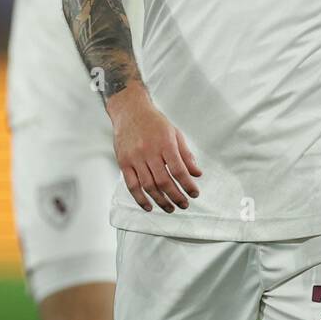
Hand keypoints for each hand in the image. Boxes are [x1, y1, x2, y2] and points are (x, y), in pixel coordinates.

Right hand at [107, 86, 200, 212]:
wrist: (130, 111)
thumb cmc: (154, 122)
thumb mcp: (175, 133)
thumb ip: (186, 154)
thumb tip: (197, 173)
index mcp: (165, 143)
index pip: (178, 170)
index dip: (187, 184)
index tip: (194, 193)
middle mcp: (149, 151)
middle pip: (164, 181)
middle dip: (176, 196)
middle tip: (184, 204)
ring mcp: (135, 158)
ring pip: (148, 185)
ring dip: (160, 200)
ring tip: (170, 208)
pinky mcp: (123, 162)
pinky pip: (132, 185)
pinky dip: (140, 199)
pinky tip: (149, 206)